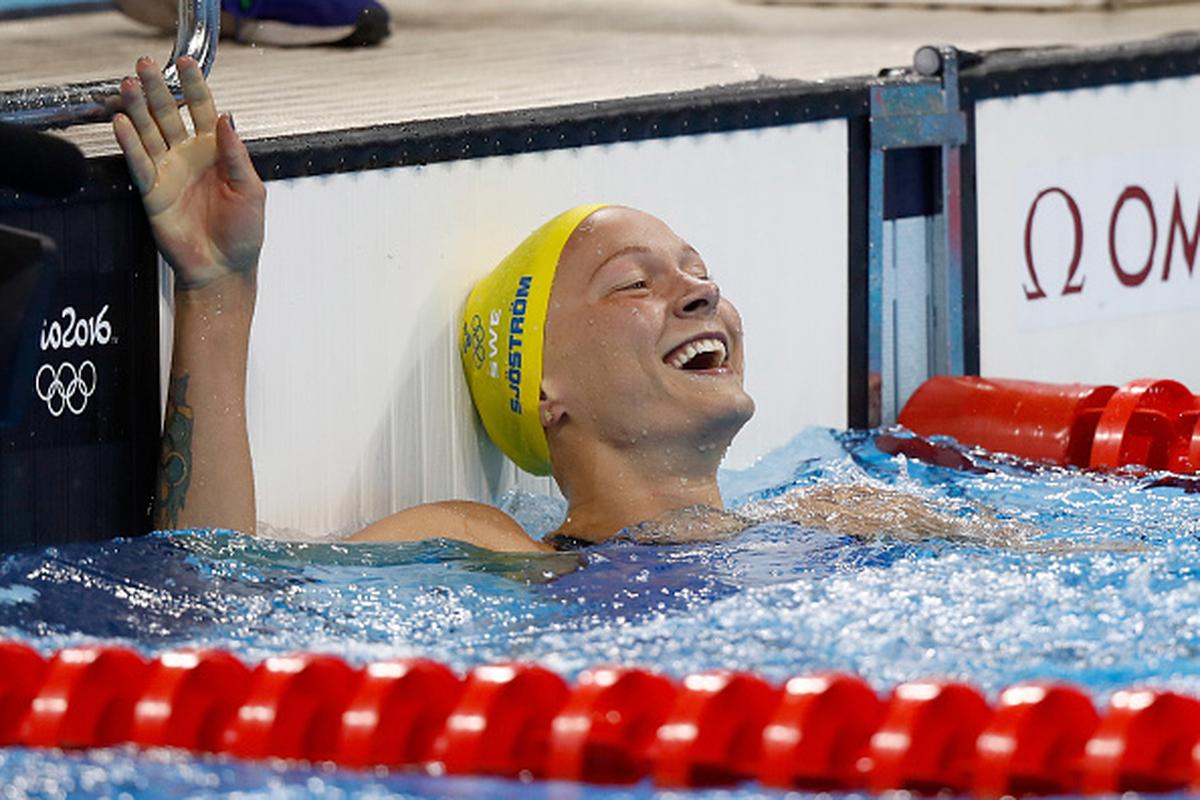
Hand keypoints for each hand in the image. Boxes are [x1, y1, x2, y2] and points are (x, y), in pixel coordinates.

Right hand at [113, 56, 264, 289]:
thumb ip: (237, 155)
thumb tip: (226, 118)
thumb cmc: (243, 233)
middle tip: (146, 65)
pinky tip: (121, 123)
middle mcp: (188, 156)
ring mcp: (168, 172)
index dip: (193, 86)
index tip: (185, 62)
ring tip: (128, 85)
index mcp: (216, 152)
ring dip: (137, 109)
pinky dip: (129, 143)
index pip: (202, 110)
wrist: (225, 269)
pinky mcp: (152, 192)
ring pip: (149, 133)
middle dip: (158, 89)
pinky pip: (138, 163)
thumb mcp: (251, 190)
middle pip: (169, 114)